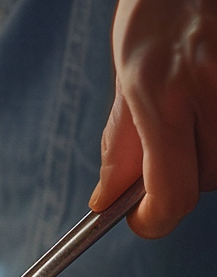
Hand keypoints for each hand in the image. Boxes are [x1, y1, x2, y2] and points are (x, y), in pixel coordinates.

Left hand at [90, 0, 216, 237]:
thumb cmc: (160, 9)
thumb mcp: (128, 75)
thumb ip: (121, 144)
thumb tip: (107, 200)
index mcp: (160, 94)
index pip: (170, 194)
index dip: (155, 219)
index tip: (141, 219)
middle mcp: (205, 86)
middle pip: (205, 182)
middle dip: (184, 176)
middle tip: (173, 144)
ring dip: (211, 154)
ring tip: (198, 111)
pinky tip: (213, 100)